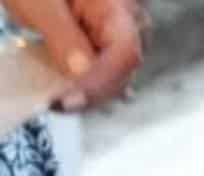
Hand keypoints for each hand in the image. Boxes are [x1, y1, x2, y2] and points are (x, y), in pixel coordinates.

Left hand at [7, 0, 141, 108]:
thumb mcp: (40, 1)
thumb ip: (61, 34)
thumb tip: (81, 73)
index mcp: (120, 7)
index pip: (124, 54)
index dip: (99, 83)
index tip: (68, 101)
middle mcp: (130, 24)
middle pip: (122, 70)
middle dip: (90, 92)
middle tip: (54, 104)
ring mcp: (121, 35)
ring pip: (115, 76)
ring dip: (87, 91)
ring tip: (56, 97)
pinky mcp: (105, 42)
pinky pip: (103, 70)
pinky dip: (84, 83)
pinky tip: (67, 91)